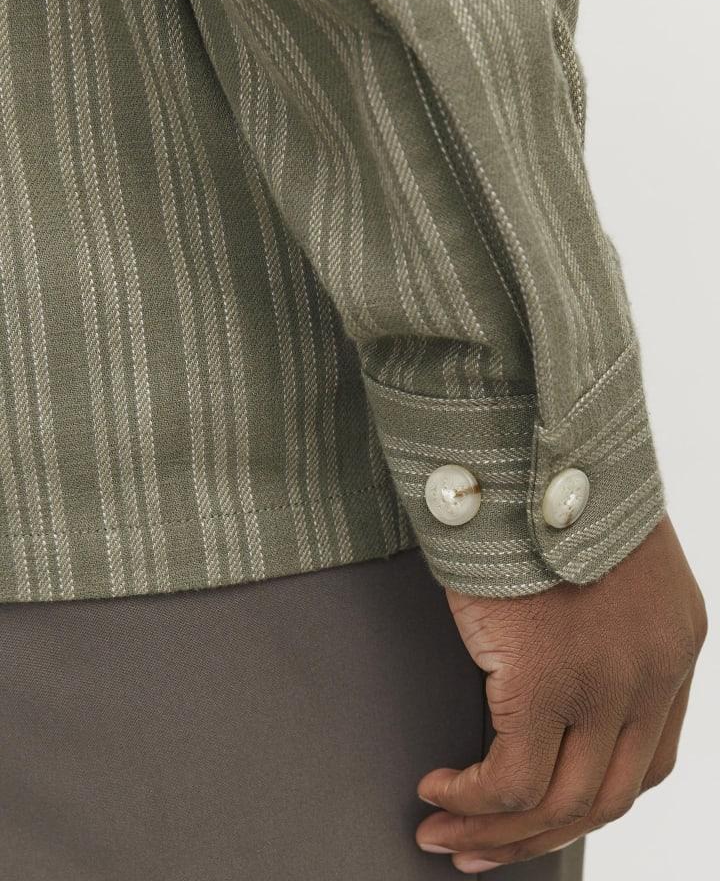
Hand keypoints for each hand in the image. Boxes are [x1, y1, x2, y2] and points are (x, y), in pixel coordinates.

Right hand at [415, 515, 706, 872]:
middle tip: (483, 847)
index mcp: (674, 642)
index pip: (649, 759)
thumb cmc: (546, 484)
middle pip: (608, 797)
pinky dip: (474, 797)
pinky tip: (438, 789)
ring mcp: (607, 681)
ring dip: (499, 831)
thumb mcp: (598, 556)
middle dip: (540, 835)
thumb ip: (597, 618)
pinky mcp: (547, 680)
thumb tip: (550, 665)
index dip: (591, 798)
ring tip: (447, 835)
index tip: (541, 810)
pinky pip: (511, 778)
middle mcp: (653, 671)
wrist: (524, 443)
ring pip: (561, 803)